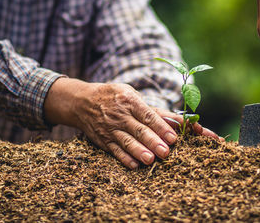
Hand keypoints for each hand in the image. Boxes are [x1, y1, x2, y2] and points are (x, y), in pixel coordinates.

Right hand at [44, 78, 221, 168]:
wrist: (82, 101)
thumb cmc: (115, 97)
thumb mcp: (131, 94)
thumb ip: (153, 109)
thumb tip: (176, 121)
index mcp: (130, 101)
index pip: (148, 115)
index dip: (161, 127)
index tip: (173, 137)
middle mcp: (120, 115)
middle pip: (139, 130)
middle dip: (153, 141)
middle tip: (166, 151)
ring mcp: (110, 128)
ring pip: (127, 142)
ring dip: (139, 151)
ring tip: (151, 160)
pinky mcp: (103, 140)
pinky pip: (114, 150)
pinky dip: (124, 158)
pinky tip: (134, 165)